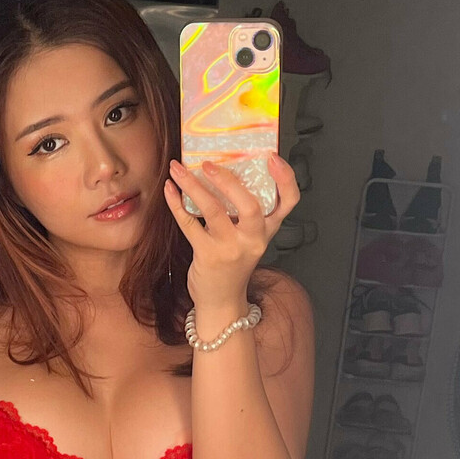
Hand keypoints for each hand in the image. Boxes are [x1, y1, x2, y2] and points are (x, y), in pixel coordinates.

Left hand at [163, 154, 299, 326]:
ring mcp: (231, 248)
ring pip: (213, 210)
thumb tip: (223, 170)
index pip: (289, 201)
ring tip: (178, 168)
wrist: (222, 300)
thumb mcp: (250, 238)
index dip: (285, 178)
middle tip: (208, 163)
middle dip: (228, 180)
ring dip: (192, 185)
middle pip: (250, 204)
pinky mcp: (207, 254)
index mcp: (268, 229)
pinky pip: (189, 223)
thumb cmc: (234, 263)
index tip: (272, 157)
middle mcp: (253, 238)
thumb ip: (246, 212)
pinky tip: (170, 189)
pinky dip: (176, 203)